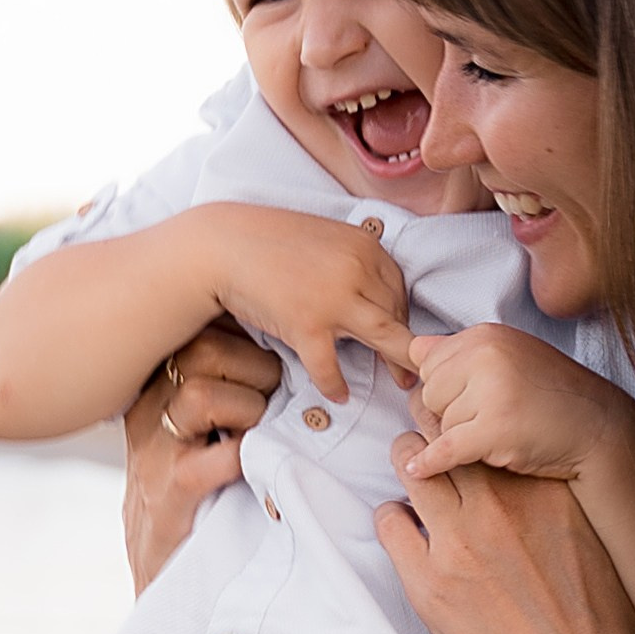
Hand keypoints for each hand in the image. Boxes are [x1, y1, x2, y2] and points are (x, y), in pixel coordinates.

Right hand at [120, 325, 280, 593]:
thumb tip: (286, 350)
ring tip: (264, 433)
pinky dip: (251, 456)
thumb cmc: (195, 494)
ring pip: (204, 393)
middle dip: (257, 367)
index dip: (248, 334)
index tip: (279, 355)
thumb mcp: (199, 431)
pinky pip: (220, 456)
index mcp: (158, 388)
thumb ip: (227, 388)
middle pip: (202, 348)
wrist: (159, 572)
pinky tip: (260, 466)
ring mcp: (157, 450)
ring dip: (253, 409)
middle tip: (278, 396)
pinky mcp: (173, 492)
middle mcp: (150, 410)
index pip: (200, 327)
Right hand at [189, 203, 414, 402]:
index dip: (403, 316)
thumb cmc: (267, 243)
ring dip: (397, 365)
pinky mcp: (307, 325)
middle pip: (397, 314)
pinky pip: (331, 365)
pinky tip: (340, 394)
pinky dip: (336, 384)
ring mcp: (334, 298)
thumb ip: (351, 259)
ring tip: (402, 385)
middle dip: (407, 344)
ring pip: (384, 338)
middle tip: (413, 369)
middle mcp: (356, 268)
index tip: (402, 334)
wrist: (221, 245)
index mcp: (363, 245)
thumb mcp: (324, 239)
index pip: (399, 288)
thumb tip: (371, 290)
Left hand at [376, 440, 634, 633]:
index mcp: (546, 491)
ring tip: (417, 492)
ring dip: (411, 473)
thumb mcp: (589, 544)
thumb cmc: (601, 629)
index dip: (470, 429)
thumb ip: (551, 504)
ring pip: (411, 468)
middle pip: (445, 437)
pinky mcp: (429, 583)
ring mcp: (460, 541)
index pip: (489, 429)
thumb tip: (518, 483)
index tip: (464, 437)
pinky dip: (395, 522)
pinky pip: (390, 522)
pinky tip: (411, 538)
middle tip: (430, 455)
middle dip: (435, 440)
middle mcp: (502, 504)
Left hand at [404, 325, 634, 481]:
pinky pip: (444, 449)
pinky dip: (431, 463)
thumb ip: (461, 352)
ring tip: (499, 432)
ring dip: (460, 436)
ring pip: (438, 424)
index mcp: (486, 335)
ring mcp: (491, 392)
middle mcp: (486, 356)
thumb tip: (413, 348)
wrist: (597, 428)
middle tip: (489, 419)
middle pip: (428, 394)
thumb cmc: (552, 396)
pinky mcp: (494, 430)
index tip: (473, 399)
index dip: (446, 388)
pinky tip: (419, 468)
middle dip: (450, 412)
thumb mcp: (509, 356)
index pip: (428, 364)